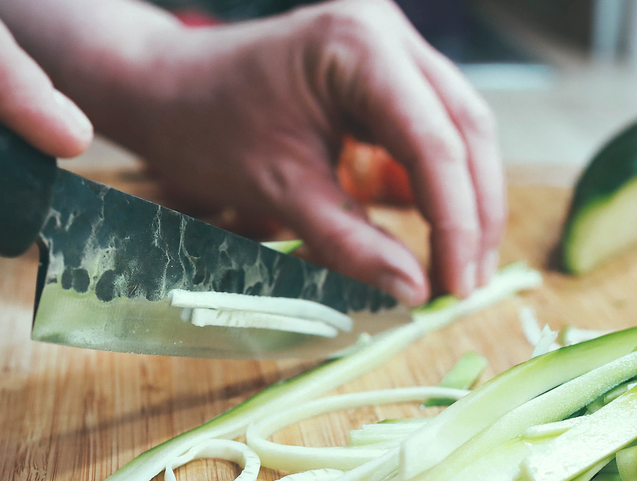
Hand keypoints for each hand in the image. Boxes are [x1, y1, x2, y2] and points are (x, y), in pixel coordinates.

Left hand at [26, 0, 504, 306]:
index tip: (455, 287)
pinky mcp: (386, 73)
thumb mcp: (279, 193)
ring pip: (459, 129)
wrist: (163, 90)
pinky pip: (432, 130)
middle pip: (464, 128)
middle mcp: (386, 31)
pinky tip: (438, 235)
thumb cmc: (205, 129)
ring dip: (465, 202)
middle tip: (468, 285)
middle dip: (473, 214)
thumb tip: (416, 292)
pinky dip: (439, 184)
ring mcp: (390, 47)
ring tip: (459, 270)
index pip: (433, 142)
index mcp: (357, 44)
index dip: (455, 222)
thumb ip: (351, 244)